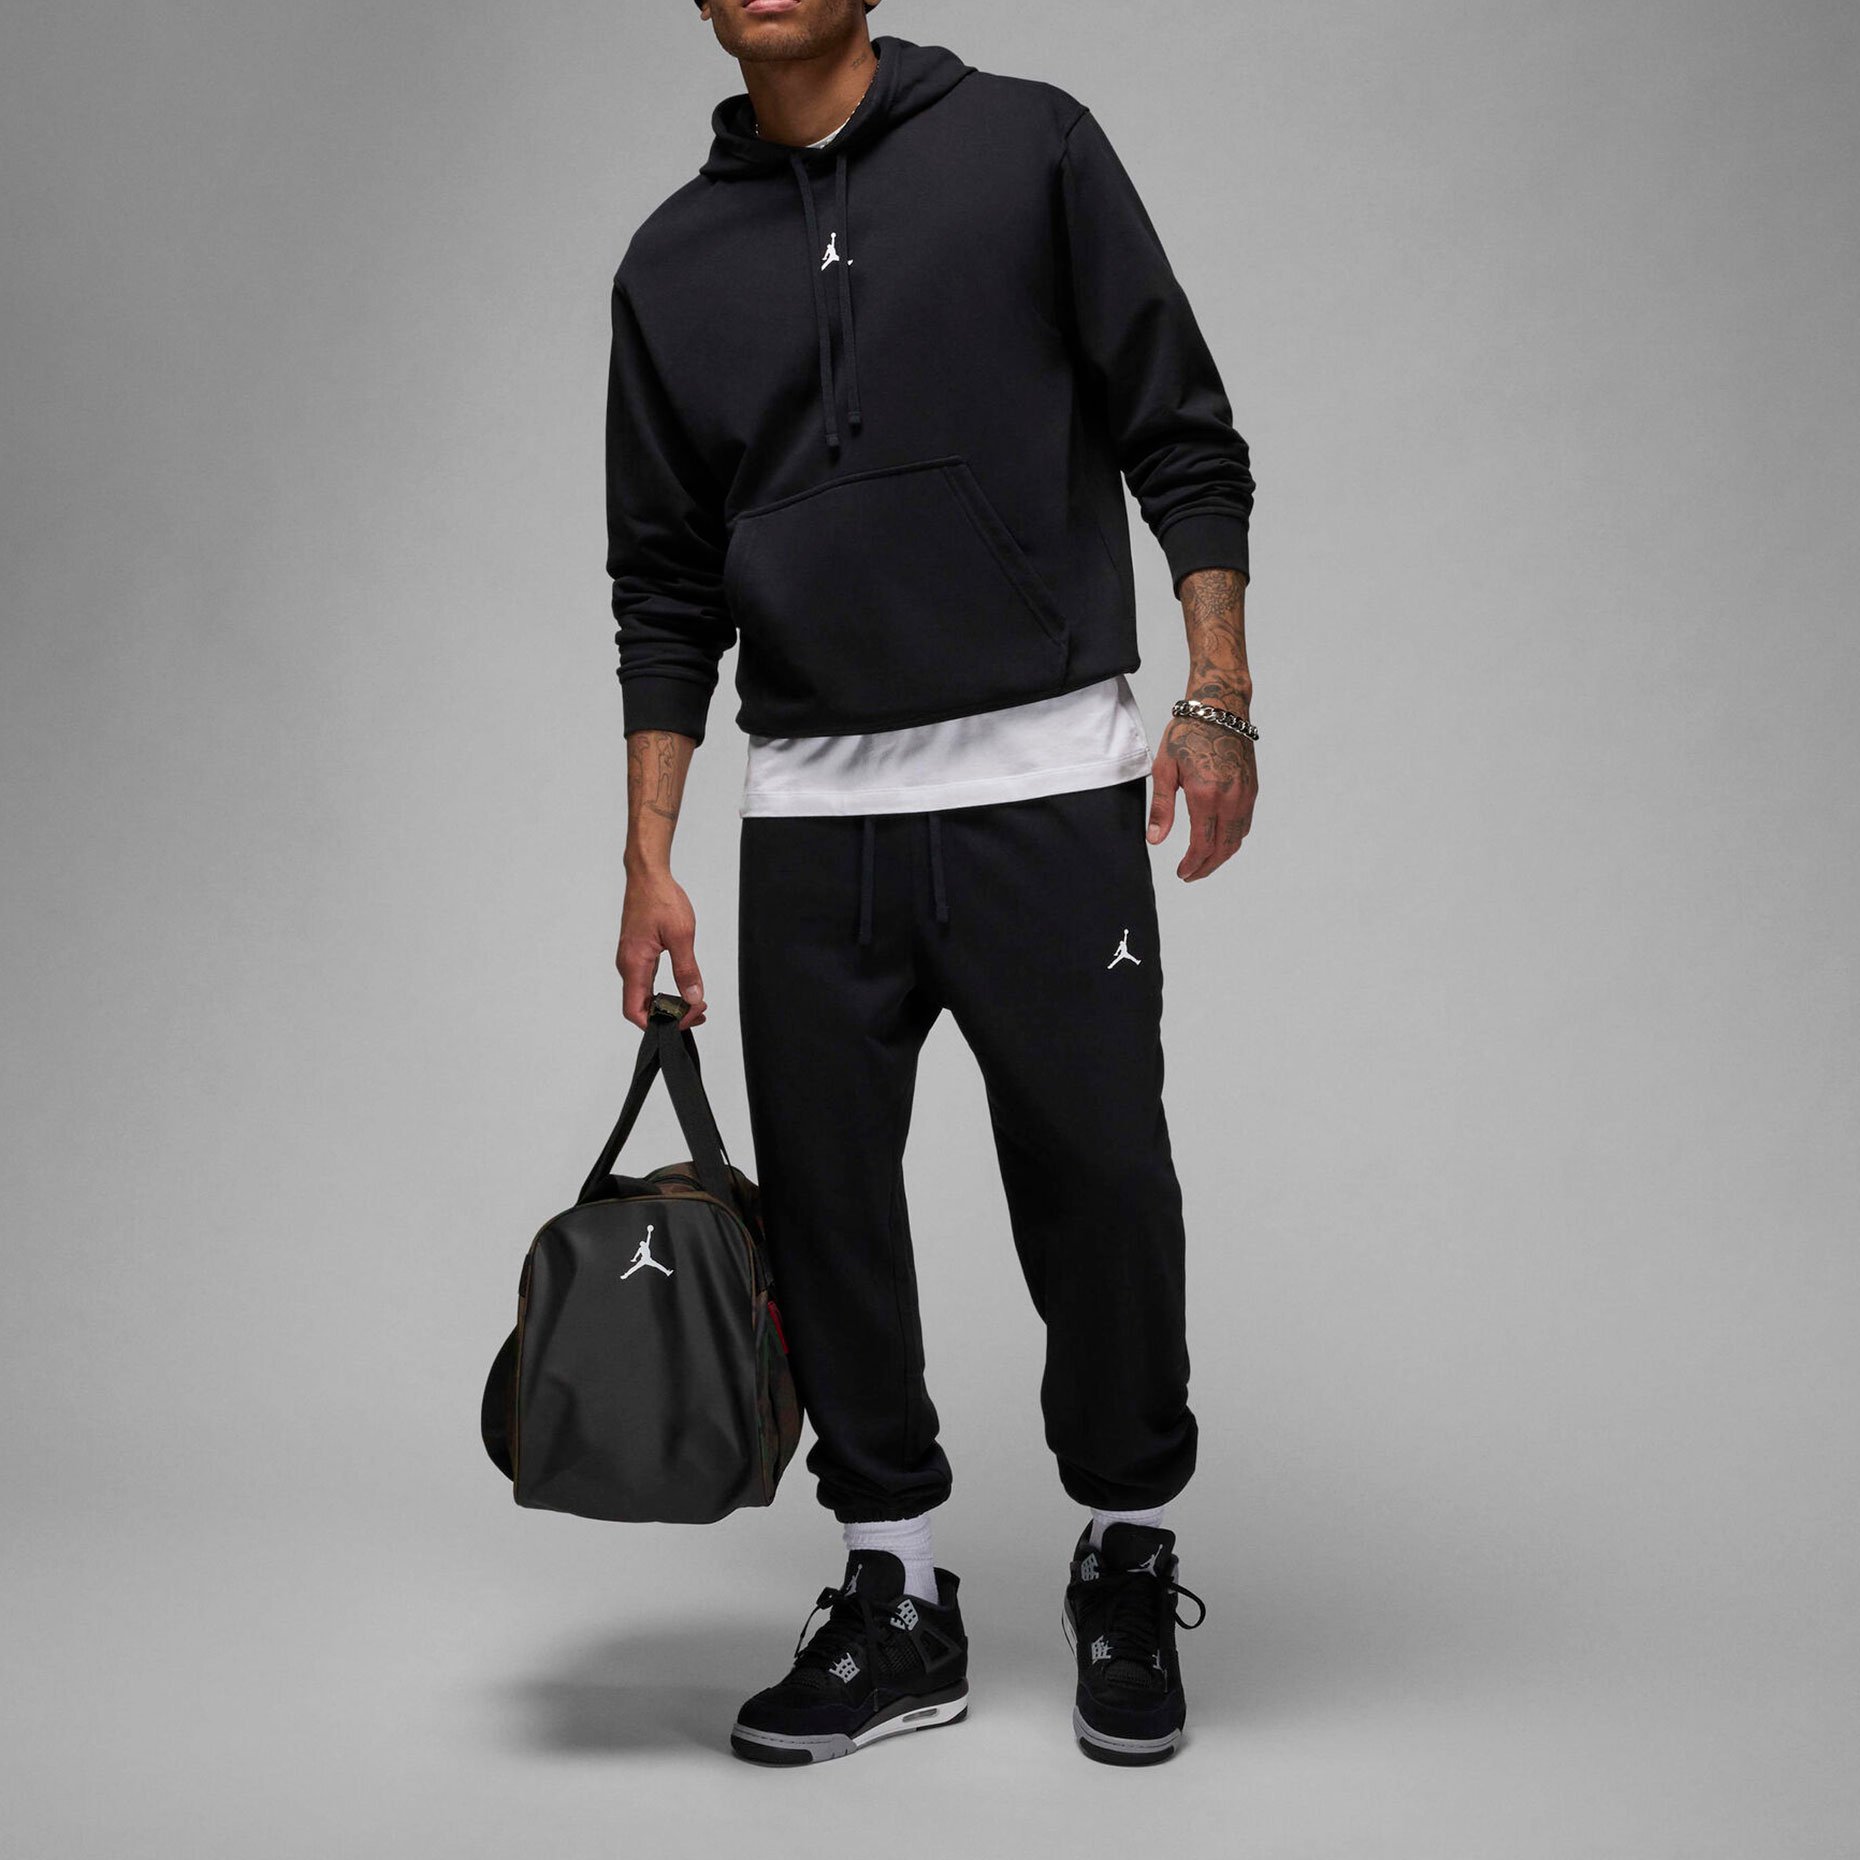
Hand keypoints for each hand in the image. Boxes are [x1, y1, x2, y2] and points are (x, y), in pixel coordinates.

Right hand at [615, 866, 705, 1028]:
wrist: (648, 876)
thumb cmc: (660, 898)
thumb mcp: (680, 935)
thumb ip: (686, 969)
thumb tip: (693, 997)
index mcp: (634, 964)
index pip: (635, 1011)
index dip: (660, 1022)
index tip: (687, 1014)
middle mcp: (628, 966)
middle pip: (641, 1008)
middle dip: (669, 1016)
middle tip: (698, 1011)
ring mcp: (632, 961)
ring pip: (645, 996)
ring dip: (668, 1005)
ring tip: (695, 1004)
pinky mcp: (638, 954)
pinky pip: (648, 983)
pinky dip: (664, 992)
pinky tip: (682, 990)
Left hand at [1147, 713, 1257, 880]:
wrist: (1220, 708)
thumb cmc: (1188, 734)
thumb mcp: (1165, 769)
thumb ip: (1162, 808)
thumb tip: (1155, 840)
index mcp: (1206, 795)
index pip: (1202, 844)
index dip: (1192, 864)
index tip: (1182, 873)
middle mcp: (1231, 798)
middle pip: (1223, 848)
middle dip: (1207, 867)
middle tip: (1191, 875)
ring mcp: (1245, 794)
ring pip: (1237, 839)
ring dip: (1221, 856)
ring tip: (1203, 862)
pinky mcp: (1252, 788)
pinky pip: (1245, 823)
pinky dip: (1233, 839)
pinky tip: (1220, 841)